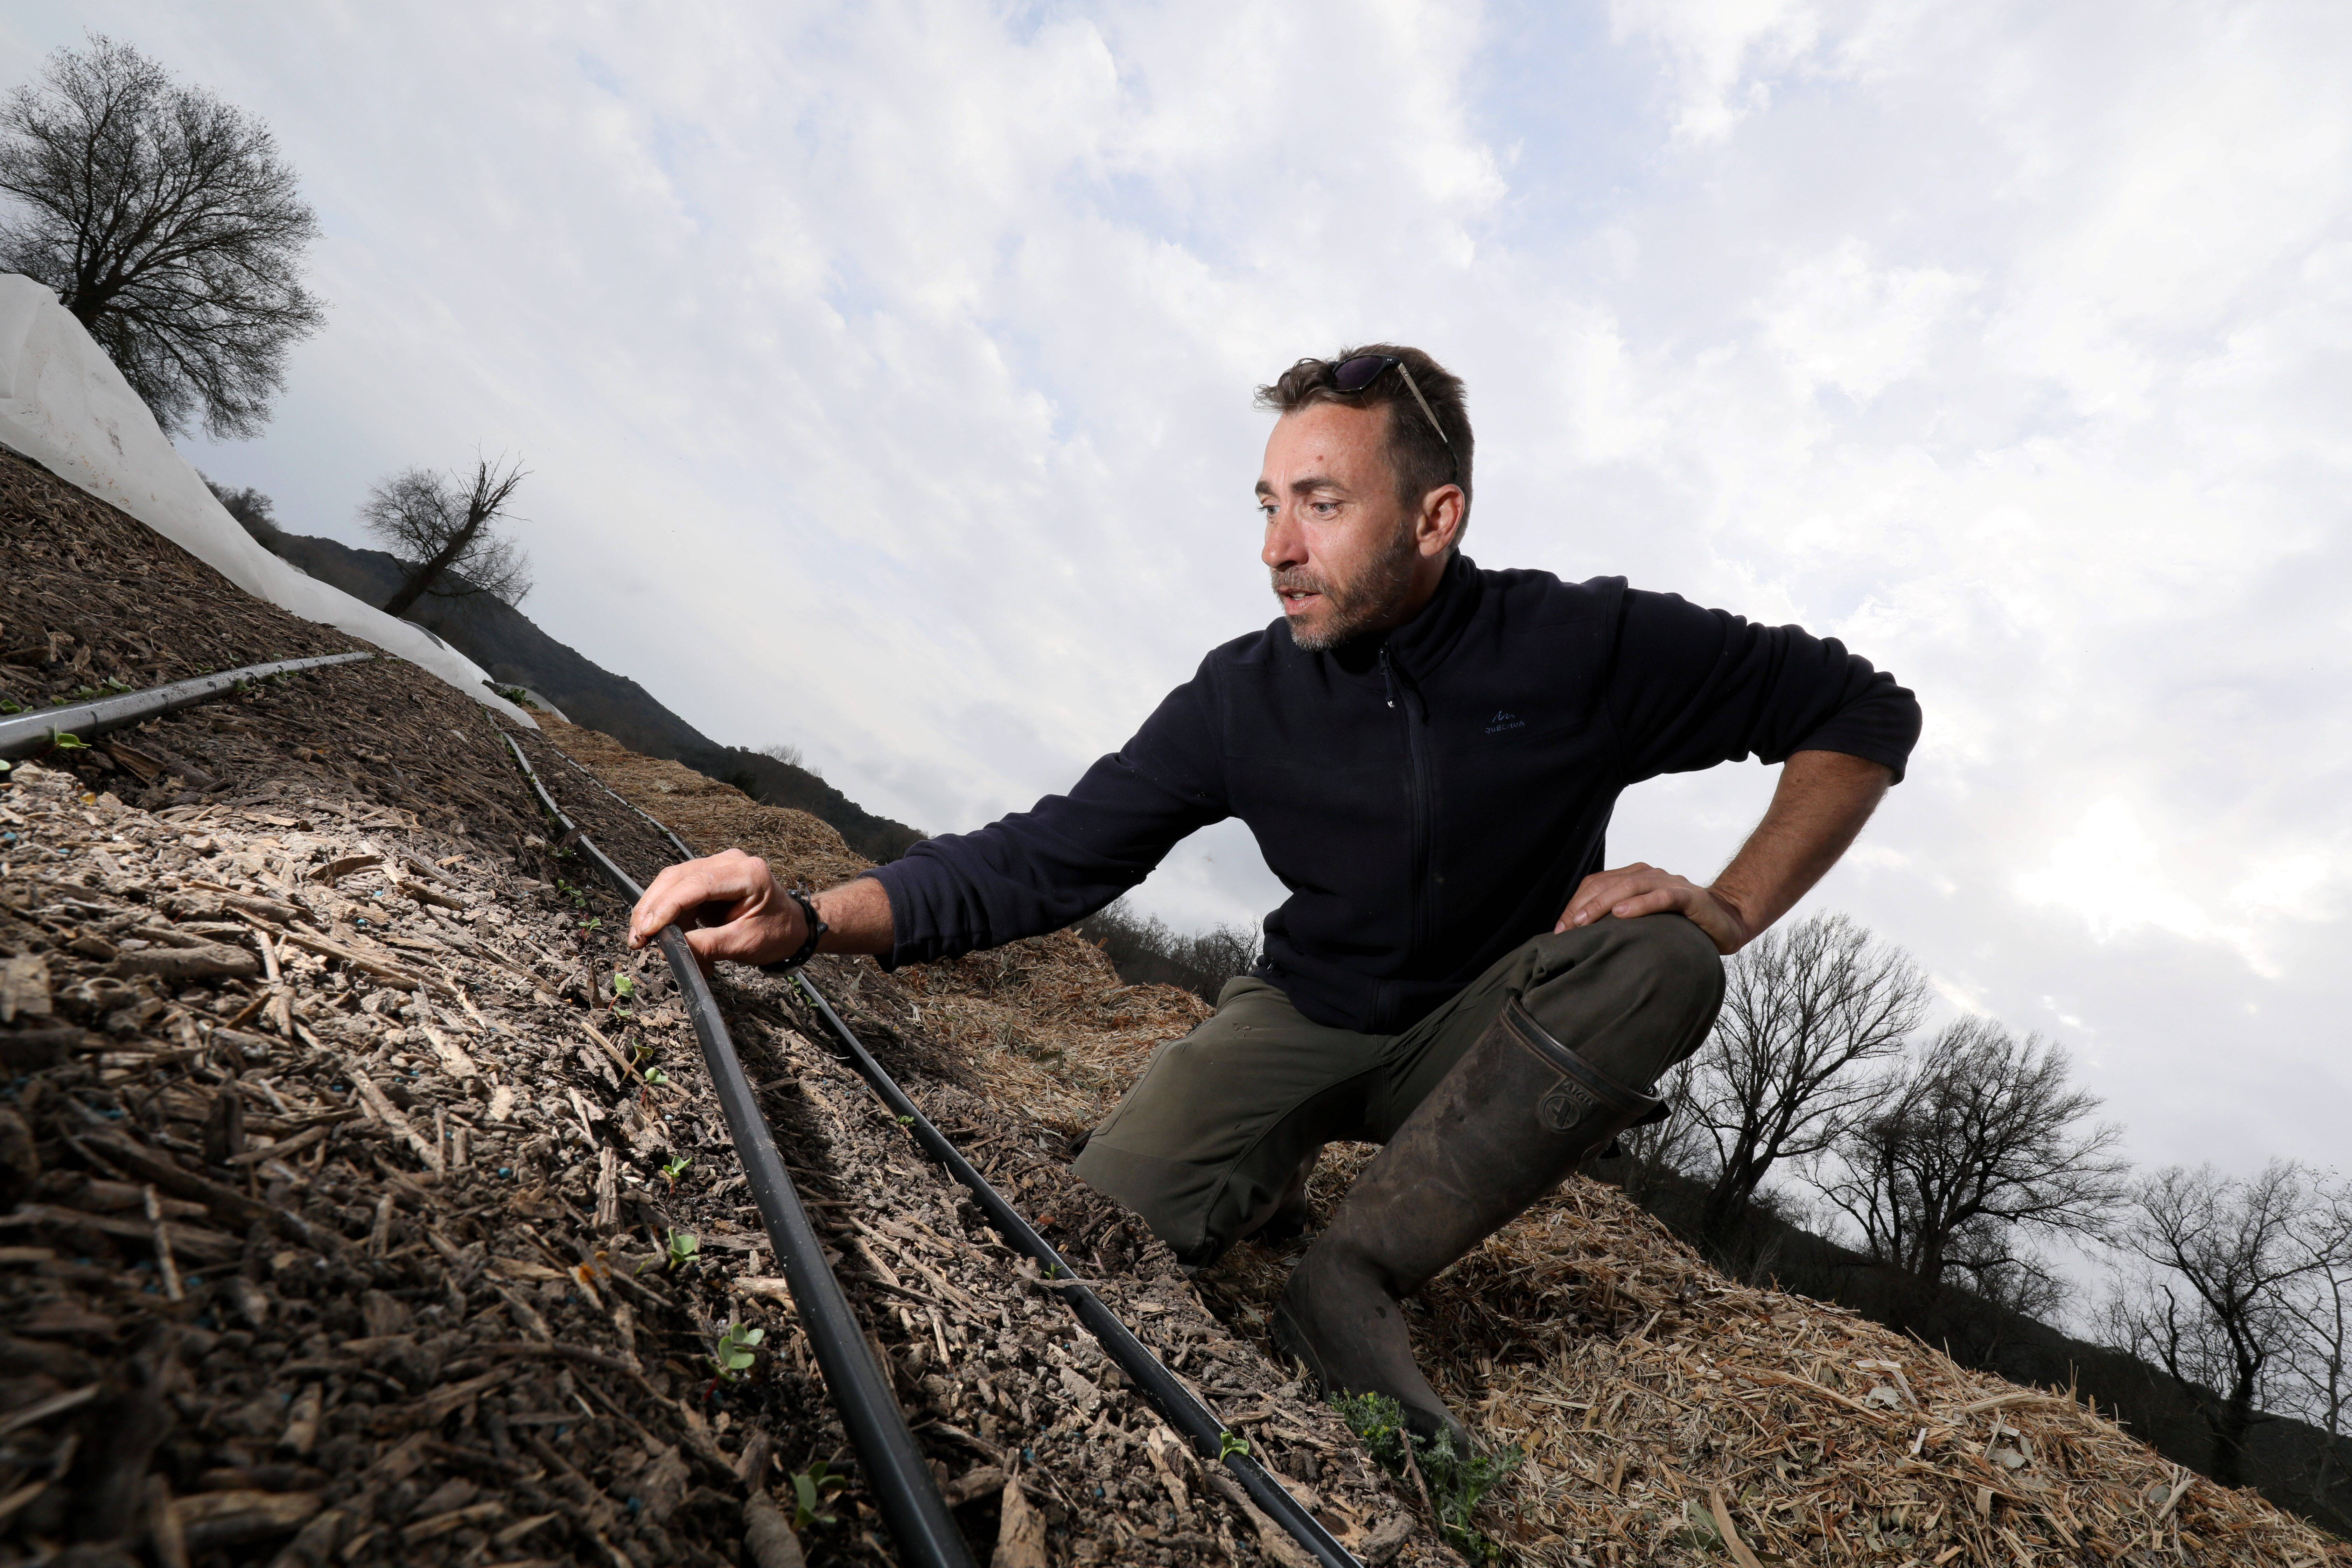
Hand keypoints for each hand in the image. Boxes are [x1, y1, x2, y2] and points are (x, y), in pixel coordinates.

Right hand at [628, 849, 803, 971]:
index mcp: (747, 873)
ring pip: (672, 884)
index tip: (646, 931)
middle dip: (651, 909)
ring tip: (646, 942)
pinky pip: (679, 893)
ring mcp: (718, 867)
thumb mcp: (744, 944)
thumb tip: (670, 949)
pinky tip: (664, 936)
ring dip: (655, 913)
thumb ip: (707, 946)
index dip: (665, 908)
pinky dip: (668, 916)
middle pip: (676, 878)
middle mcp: (730, 862)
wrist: (794, 927)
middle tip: (637, 939)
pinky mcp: (709, 878)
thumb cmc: (777, 933)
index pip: (695, 885)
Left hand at [1555, 862, 1756, 954]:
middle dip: (1584, 905)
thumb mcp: (1645, 922)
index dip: (1576, 904)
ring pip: (1631, 885)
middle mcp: (1650, 875)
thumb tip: (1582, 939)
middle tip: (1567, 928)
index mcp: (1635, 878)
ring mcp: (1670, 883)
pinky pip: (1662, 896)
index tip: (1560, 929)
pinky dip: (1641, 904)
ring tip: (1585, 920)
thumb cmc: (1680, 924)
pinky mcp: (1689, 896)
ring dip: (1604, 902)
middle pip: (1608, 883)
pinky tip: (1622, 914)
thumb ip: (1620, 922)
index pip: (1597, 883)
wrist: (1727, 920)